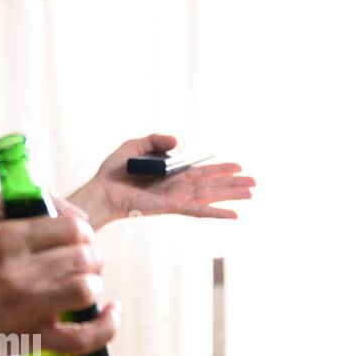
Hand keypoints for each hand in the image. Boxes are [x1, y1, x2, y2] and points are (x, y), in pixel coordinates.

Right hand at [0, 194, 119, 354]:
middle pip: (85, 257)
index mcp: (7, 239)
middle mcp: (16, 274)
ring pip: (86, 290)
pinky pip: (83, 338)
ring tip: (83, 282)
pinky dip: (106, 326)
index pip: (72, 227)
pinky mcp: (33, 338)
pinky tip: (112, 311)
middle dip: (91, 256)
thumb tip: (72, 210)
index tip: (76, 238)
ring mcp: (26, 309)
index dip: (83, 230)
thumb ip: (25, 198)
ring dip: (93, 283)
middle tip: (81, 261)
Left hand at [69, 133, 255, 229]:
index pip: (201, 170)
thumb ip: (156, 141)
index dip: (220, 168)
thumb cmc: (114, 171)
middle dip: (232, 183)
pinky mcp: (171, 207)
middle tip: (254, 182)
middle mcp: (177, 186)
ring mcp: (176, 197)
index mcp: (171, 172)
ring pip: (210, 195)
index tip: (238, 166)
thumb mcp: (134, 145)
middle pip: (211, 184)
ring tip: (251, 193)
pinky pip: (198, 211)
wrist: (101, 190)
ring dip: (231, 194)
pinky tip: (234, 214)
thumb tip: (178, 142)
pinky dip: (216, 212)